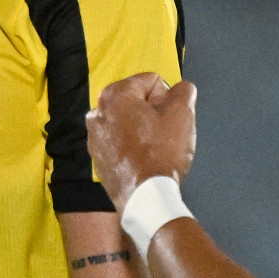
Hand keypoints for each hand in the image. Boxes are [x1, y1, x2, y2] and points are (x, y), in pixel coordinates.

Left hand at [86, 72, 197, 211]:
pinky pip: (119, 142)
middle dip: (153, 113)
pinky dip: (131, 146)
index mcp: (114, 94)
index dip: (167, 98)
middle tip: (165, 133)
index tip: (170, 119)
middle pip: (137, 101)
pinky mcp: (97, 156)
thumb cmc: (162, 152)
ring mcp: (94, 135)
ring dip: (142, 129)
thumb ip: (184, 92)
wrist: (144, 196)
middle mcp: (98, 110)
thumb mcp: (182, 115)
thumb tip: (181, 88)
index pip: (151, 82)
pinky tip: (143, 160)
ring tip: (154, 149)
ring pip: (128, 122)